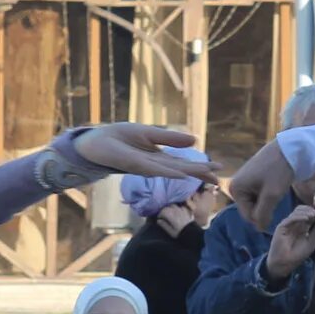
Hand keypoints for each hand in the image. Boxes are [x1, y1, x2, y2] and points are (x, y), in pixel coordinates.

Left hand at [74, 124, 213, 180]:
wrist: (94, 142)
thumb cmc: (117, 138)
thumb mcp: (148, 134)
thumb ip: (170, 138)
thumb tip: (195, 139)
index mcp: (158, 158)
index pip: (184, 164)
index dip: (201, 167)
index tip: (219, 169)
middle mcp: (154, 165)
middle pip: (182, 170)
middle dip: (201, 174)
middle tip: (220, 179)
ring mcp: (145, 166)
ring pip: (173, 171)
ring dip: (191, 174)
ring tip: (208, 176)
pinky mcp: (134, 164)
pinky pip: (156, 169)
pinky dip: (170, 172)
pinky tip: (183, 174)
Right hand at [230, 136, 295, 230]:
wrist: (288, 149)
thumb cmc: (278, 171)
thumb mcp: (271, 195)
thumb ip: (263, 214)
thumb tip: (259, 229)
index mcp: (236, 189)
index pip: (248, 216)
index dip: (263, 216)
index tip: (277, 207)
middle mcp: (235, 186)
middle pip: (251, 210)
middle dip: (265, 208)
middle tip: (277, 196)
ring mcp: (243, 182)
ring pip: (256, 203)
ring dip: (268, 202)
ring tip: (277, 190)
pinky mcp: (251, 179)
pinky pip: (258, 195)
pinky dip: (268, 195)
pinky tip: (276, 186)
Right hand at [265, 205, 314, 281]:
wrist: (285, 263)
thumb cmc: (297, 255)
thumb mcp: (311, 242)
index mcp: (302, 227)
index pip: (309, 215)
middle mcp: (295, 224)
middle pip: (302, 210)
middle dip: (311, 210)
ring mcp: (288, 224)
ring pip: (297, 212)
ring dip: (306, 212)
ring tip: (314, 215)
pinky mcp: (282, 226)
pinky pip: (291, 218)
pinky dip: (299, 216)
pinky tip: (307, 218)